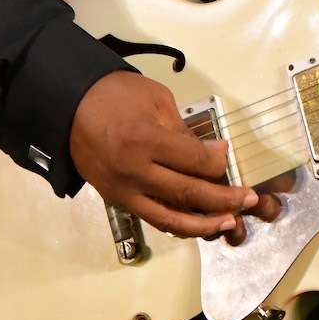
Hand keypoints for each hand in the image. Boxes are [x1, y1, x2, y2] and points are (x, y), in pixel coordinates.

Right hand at [68, 71, 282, 242]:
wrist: (69, 105)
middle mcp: (135, 172)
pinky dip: (177, 225)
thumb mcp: (155, 100)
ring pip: (170, 218)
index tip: (227, 155)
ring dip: (204, 224)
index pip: (195, 162)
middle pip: (188, 194)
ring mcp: (123, 191)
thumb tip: (212, 156)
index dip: (218, 162)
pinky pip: (152, 218)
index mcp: (146, 140)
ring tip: (229, 222)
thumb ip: (183, 132)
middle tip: (249, 199)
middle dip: (224, 199)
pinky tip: (197, 223)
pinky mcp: (116, 200)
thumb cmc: (115, 94)